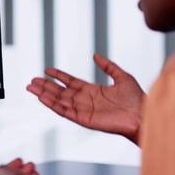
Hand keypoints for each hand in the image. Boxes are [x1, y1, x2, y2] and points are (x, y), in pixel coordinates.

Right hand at [26, 53, 143, 144]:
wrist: (143, 115)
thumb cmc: (137, 99)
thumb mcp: (122, 77)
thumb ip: (108, 66)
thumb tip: (96, 55)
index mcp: (93, 91)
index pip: (70, 82)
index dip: (59, 76)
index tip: (47, 70)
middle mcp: (85, 100)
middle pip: (60, 91)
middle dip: (46, 86)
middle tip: (32, 80)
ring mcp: (83, 110)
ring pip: (59, 100)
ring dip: (44, 94)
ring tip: (31, 87)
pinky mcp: (84, 119)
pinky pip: (64, 111)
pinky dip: (52, 105)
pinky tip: (42, 98)